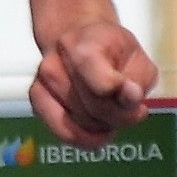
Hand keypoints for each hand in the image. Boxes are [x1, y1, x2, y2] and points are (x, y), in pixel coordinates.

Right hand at [31, 14, 158, 145]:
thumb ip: (139, 79)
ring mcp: (43, 83)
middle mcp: (56, 63)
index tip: (134, 94)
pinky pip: (64, 133)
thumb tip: (130, 98)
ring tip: (112, 110)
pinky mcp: (36, 101)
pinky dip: (86, 138)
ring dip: (104, 125)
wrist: (78, 39)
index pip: (102, 83)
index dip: (121, 95)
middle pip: (96, 107)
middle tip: (132, 109)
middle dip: (120, 115)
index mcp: (83, 45)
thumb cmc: (111, 50)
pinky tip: (99, 131)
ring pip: (82, 123)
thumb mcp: (136, 57)